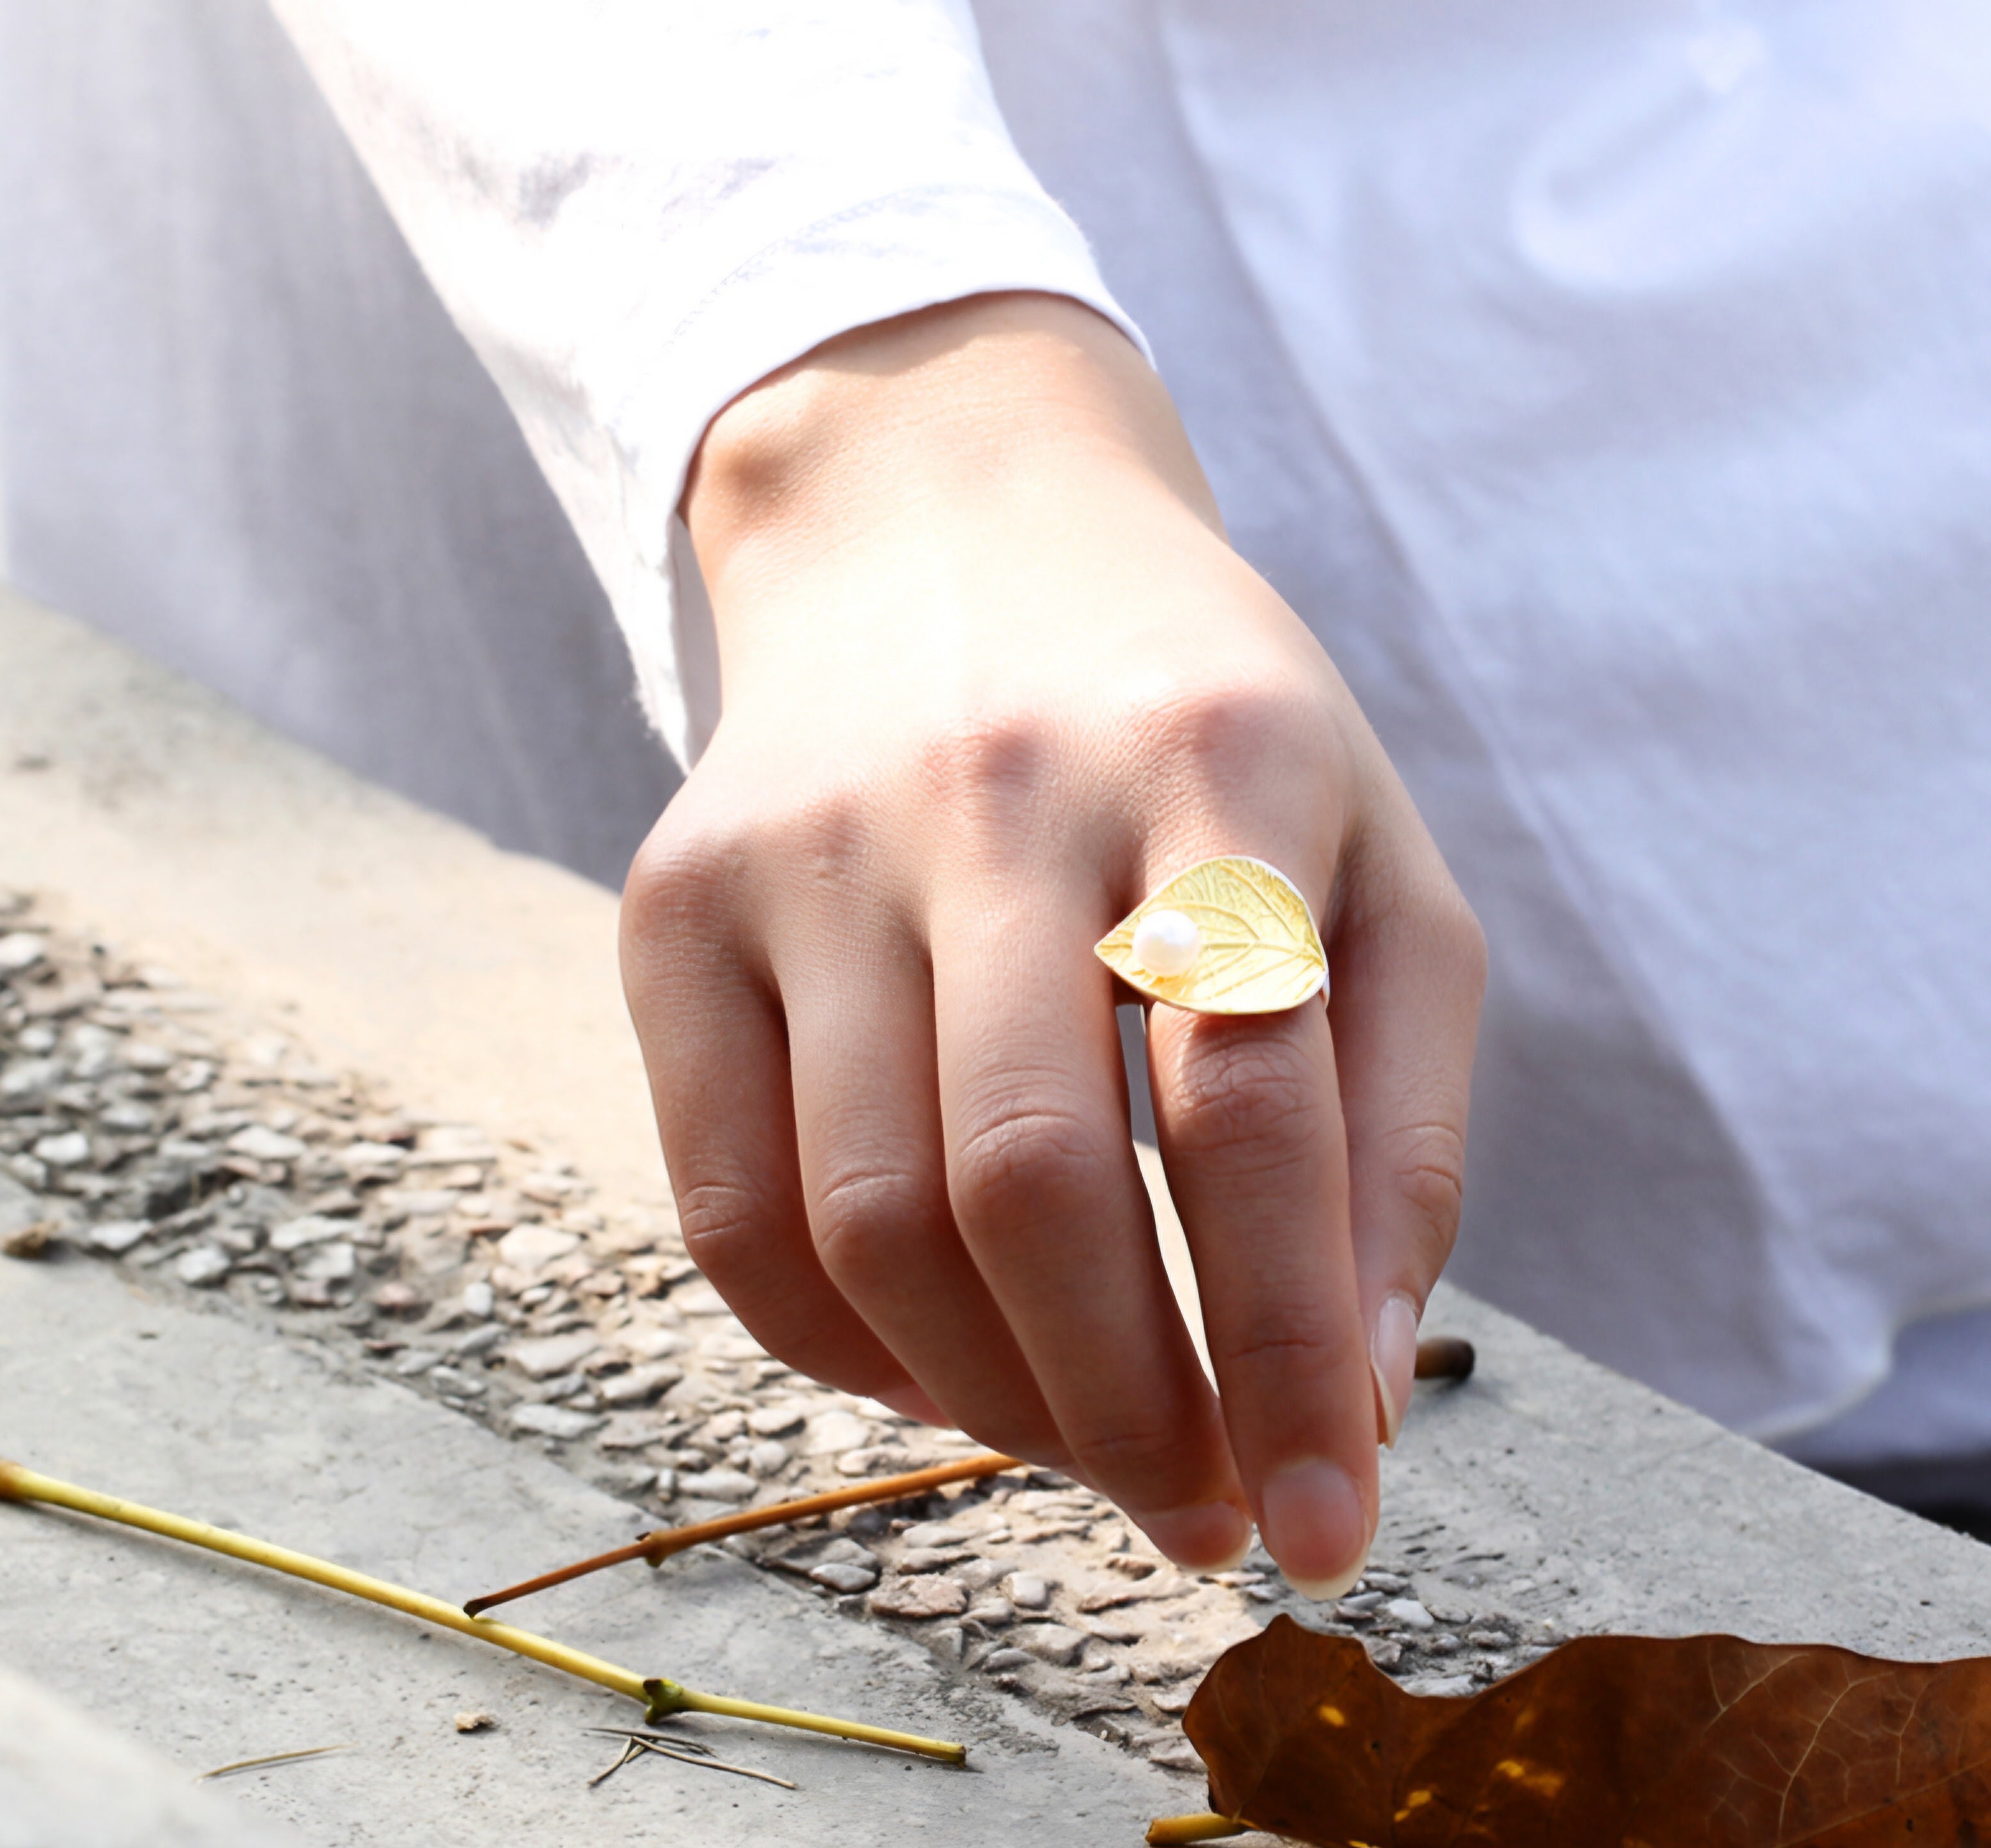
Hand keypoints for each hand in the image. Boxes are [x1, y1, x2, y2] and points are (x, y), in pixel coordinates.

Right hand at [620, 293, 1484, 1588]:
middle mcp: (989, 784)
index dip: (1287, 1354)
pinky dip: (838, 1347)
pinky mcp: (674, 904)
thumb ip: (1396, 1122)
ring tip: (1087, 1439)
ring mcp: (804, 844)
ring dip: (994, 1404)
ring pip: (870, 1221)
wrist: (945, 532)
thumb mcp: (1371, 863)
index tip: (1330, 1538)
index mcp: (1213, 757)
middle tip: (1199, 1520)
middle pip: (1034, 1181)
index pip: (1251, 1102)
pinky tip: (939, 1361)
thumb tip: (1343, 1405)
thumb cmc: (1201, 733)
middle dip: (1131, 1413)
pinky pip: (726, 1207)